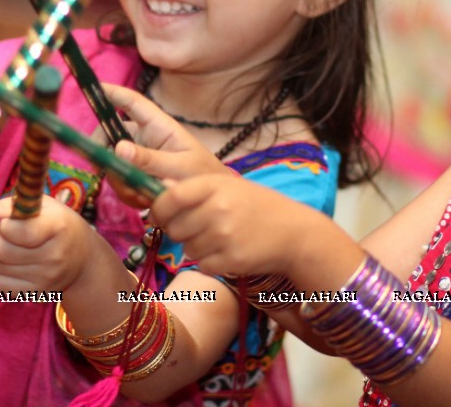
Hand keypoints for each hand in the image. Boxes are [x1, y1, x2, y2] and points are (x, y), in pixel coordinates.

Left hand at [0, 196, 93, 291]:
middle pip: (1, 250)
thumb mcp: (44, 206)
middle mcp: (54, 257)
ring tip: (9, 244)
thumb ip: (13, 204)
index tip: (8, 220)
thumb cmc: (59, 225)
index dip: (5, 224)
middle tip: (3, 230)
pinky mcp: (35, 294)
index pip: (20, 232)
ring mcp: (45, 279)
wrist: (83, 261)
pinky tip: (7, 262)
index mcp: (59, 228)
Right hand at [103, 83, 231, 208]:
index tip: (94, 87)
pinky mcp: (136, 175)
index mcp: (159, 126)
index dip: (113, 93)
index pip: (133, 103)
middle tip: (104, 169)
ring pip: (112, 162)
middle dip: (104, 151)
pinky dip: (127, 194)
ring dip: (121, 181)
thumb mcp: (179, 168)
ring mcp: (139, 156)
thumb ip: (149, 160)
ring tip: (144, 195)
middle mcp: (145, 138)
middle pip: (110, 134)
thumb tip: (117, 148)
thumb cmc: (202, 176)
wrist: (210, 203)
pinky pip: (119, 182)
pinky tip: (145, 201)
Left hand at [150, 175, 326, 277]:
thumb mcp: (228, 186)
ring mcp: (225, 236)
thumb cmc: (256, 206)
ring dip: (196, 247)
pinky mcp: (231, 260)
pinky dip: (209, 263)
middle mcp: (218, 209)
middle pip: (175, 227)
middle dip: (179, 231)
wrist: (293, 232)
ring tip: (219, 238)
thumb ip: (194, 188)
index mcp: (215, 185)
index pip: (170, 197)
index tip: (159, 215)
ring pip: (186, 249)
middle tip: (196, 228)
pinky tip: (227, 252)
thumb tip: (157, 187)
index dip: (159, 209)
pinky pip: (201, 265)